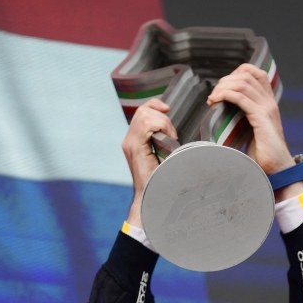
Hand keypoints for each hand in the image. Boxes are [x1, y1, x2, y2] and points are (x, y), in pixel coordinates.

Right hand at [122, 99, 176, 227]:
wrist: (152, 197)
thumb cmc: (161, 180)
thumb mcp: (164, 156)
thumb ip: (163, 142)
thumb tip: (174, 132)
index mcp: (134, 140)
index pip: (141, 111)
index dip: (154, 104)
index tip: (168, 109)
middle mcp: (129, 140)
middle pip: (143, 110)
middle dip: (162, 116)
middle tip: (172, 135)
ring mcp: (130, 144)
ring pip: (144, 115)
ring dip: (163, 123)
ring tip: (170, 139)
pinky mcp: (135, 148)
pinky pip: (146, 124)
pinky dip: (161, 127)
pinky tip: (168, 140)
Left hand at [207, 64, 302, 201]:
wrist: (277, 170)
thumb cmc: (264, 157)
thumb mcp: (253, 132)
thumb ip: (245, 120)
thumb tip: (225, 115)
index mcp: (268, 104)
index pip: (256, 74)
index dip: (238, 72)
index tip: (223, 85)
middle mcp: (269, 102)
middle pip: (246, 75)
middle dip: (226, 80)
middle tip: (213, 94)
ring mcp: (267, 109)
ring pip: (243, 84)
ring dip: (223, 87)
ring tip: (212, 98)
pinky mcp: (261, 118)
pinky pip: (241, 98)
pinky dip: (226, 95)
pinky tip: (216, 101)